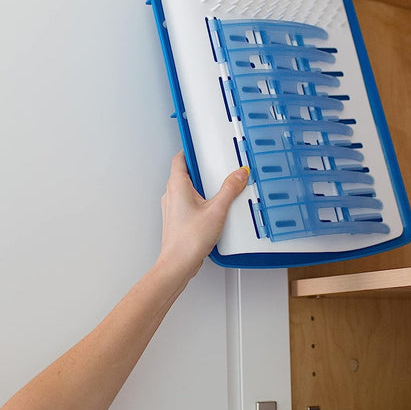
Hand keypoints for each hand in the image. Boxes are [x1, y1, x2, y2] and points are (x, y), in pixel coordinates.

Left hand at [156, 152, 248, 281]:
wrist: (177, 264)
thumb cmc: (188, 240)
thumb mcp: (217, 210)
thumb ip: (230, 189)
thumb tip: (239, 174)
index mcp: (177, 185)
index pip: (180, 158)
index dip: (191, 150)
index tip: (203, 145)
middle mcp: (171, 194)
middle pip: (185, 172)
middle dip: (202, 169)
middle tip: (218, 166)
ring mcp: (173, 208)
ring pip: (187, 188)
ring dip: (202, 186)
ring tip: (220, 188)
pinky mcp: (178, 219)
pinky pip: (189, 202)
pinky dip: (201, 200)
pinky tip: (215, 208)